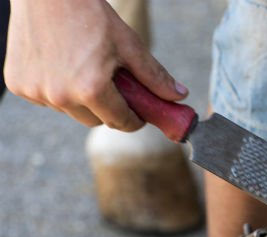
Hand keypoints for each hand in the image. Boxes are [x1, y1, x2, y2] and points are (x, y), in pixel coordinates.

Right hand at [4, 0, 187, 129]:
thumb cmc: (91, 15)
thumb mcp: (129, 46)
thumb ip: (154, 76)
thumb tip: (180, 97)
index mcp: (92, 89)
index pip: (121, 123)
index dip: (135, 120)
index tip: (140, 114)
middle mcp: (61, 96)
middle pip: (95, 121)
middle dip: (109, 110)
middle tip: (114, 88)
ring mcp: (36, 91)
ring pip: (70, 111)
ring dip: (81, 100)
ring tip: (85, 69)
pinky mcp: (18, 84)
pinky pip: (47, 99)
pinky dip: (56, 90)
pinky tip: (60, 65)